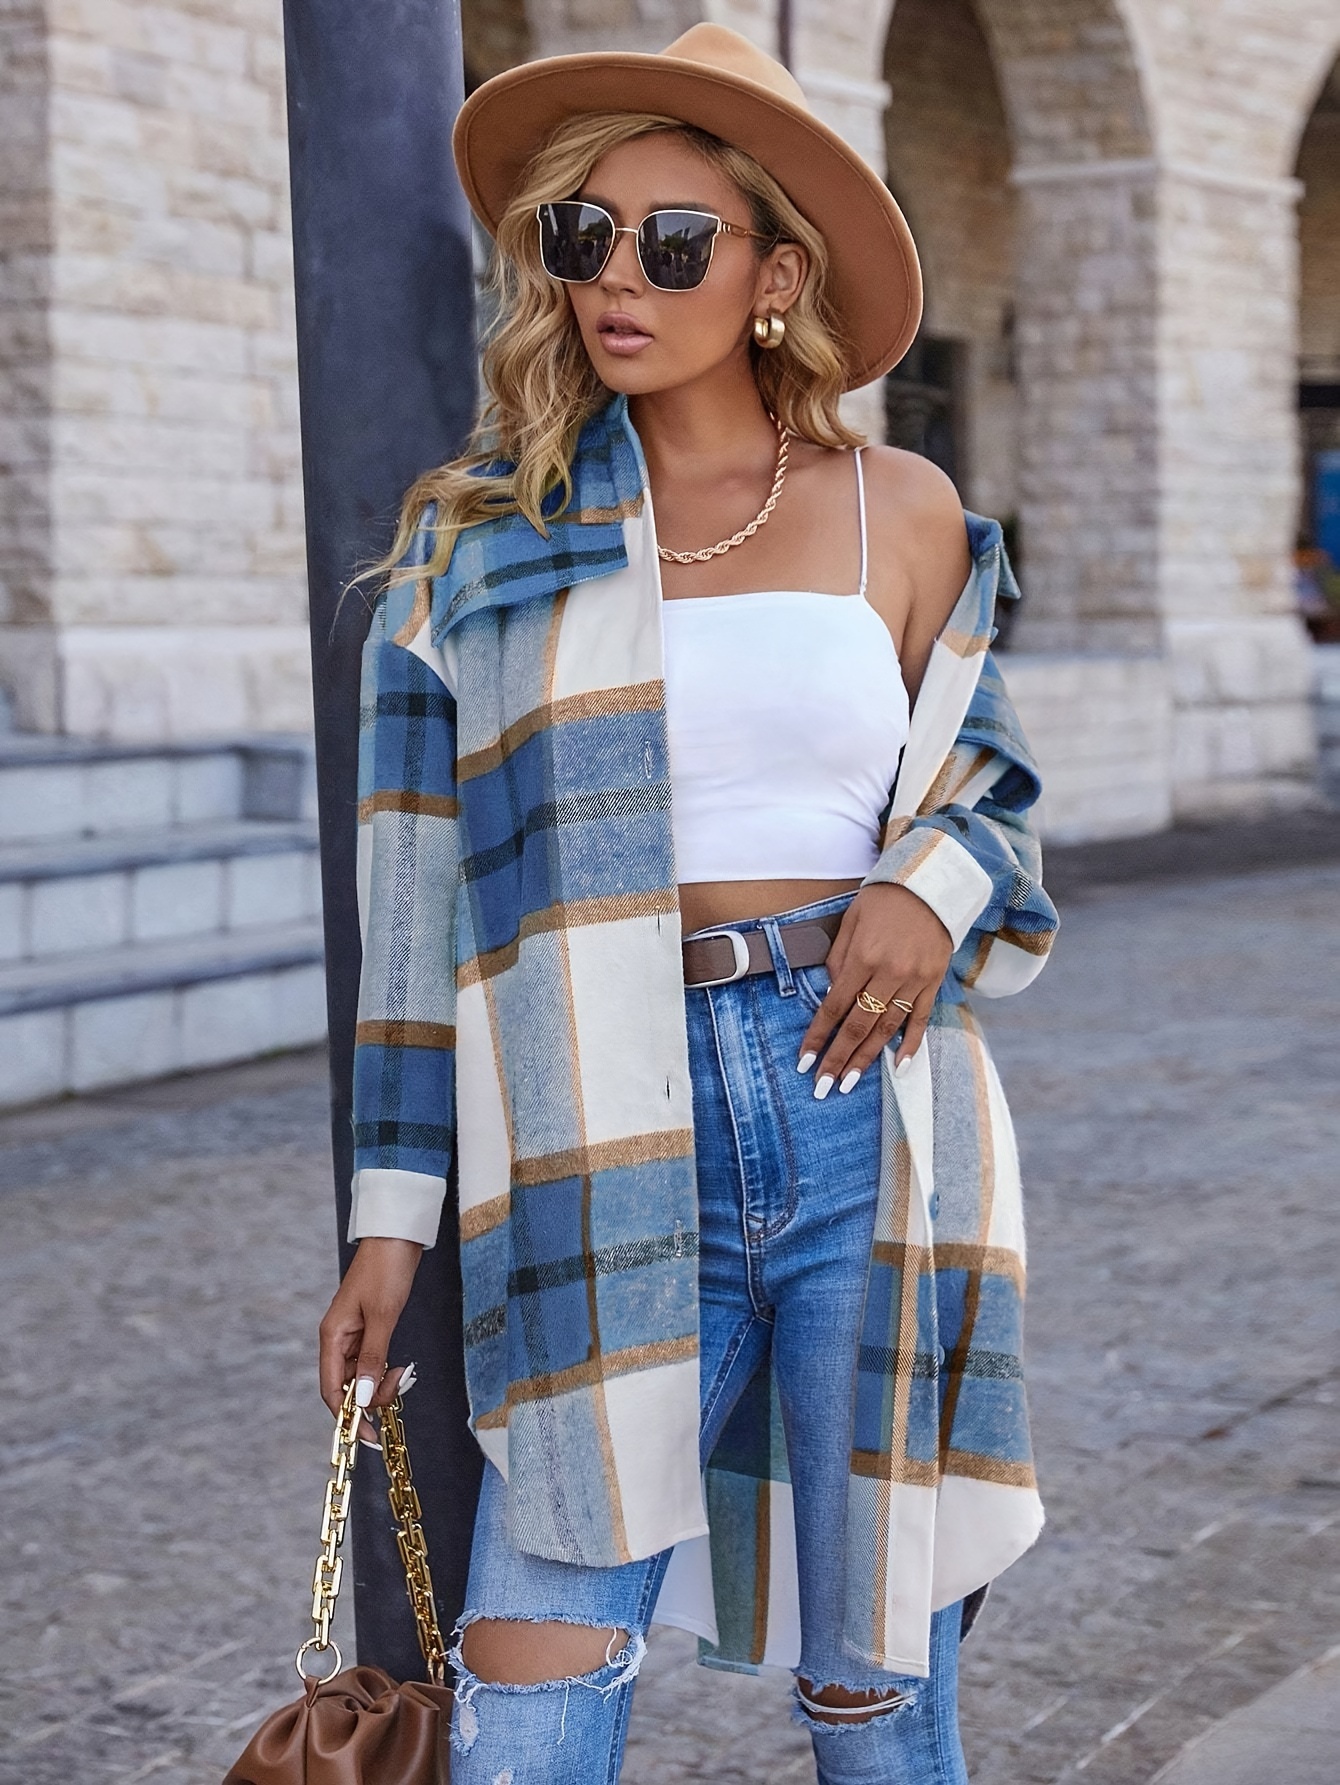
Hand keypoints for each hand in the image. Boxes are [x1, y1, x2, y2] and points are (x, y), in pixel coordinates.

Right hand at [318, 1237, 423, 1420]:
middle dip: (369, 1397)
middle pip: (346, 1385)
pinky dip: (385, 1369)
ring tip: (403, 1375)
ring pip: (361, 1374)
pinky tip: (400, 1368)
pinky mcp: (370, 1327)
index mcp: (332, 1336)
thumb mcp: (383, 1316)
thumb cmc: (387, 1269)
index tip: (367, 1435)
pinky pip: (372, 1360)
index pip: (331, 1390)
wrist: (397, 1236)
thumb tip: (362, 1396)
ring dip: (380, 1383)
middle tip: (398, 1389)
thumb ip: (373, 1357)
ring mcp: (354, 1333)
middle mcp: (338, 1338)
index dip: (347, 1416)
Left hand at [797, 883, 952, 1096]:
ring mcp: (915, 980)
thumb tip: (831, 996)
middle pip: (859, 1025)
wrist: (932, 884)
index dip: (818, 1036)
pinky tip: (897, 1066)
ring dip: (867, 1059)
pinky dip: (910, 1044)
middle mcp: (889, 973)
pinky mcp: (934, 983)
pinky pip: (921, 1019)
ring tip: (849, 1083)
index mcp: (863, 957)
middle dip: (838, 1059)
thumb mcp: (851, 921)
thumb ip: (838, 960)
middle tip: (823, 1087)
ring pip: (887, 1029)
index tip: (804, 1062)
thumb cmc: (884, 900)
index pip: (835, 1007)